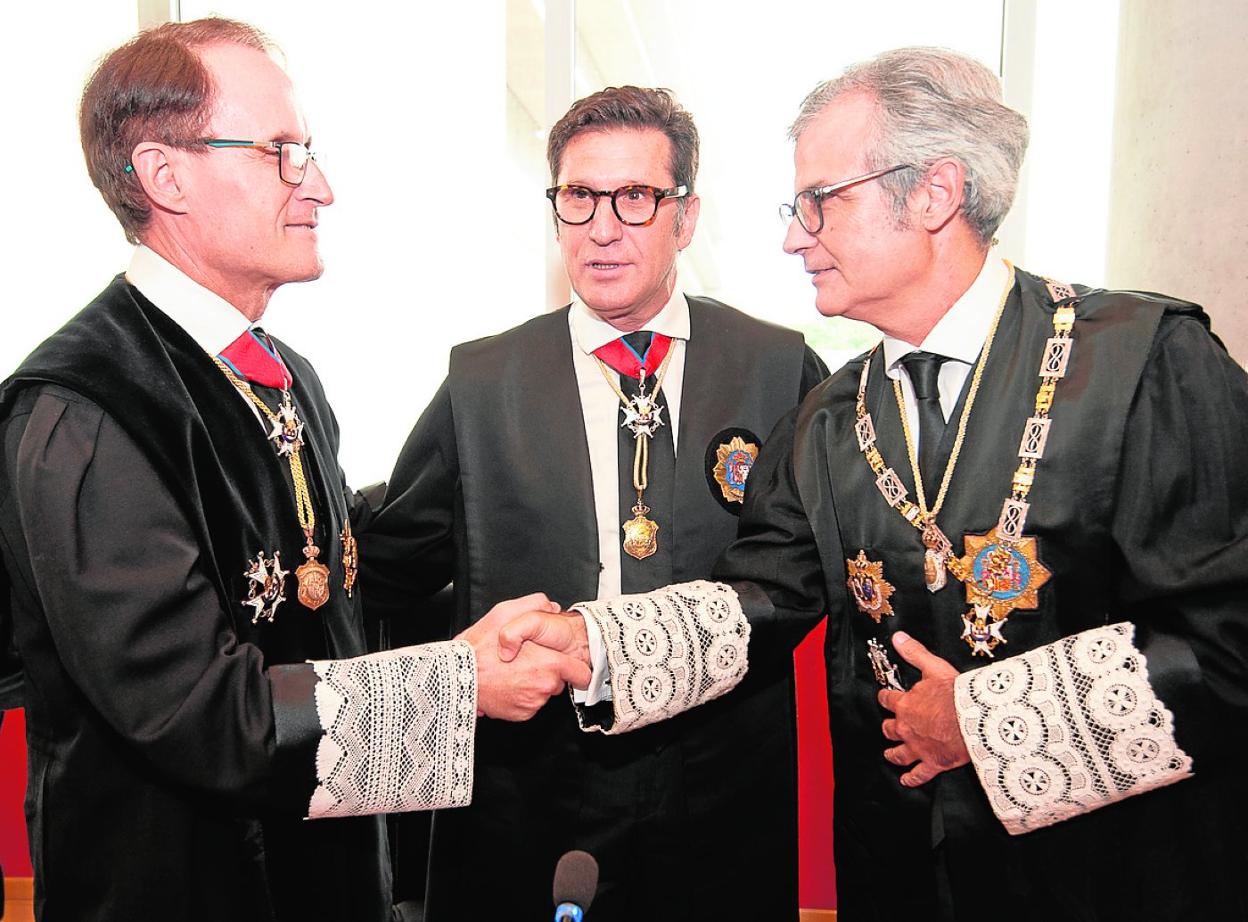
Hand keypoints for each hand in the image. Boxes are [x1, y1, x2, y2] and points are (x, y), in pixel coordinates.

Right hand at [457, 593, 591, 720]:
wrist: (457, 677)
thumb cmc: (480, 648)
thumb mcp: (507, 612)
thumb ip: (536, 604)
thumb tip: (552, 607)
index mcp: (549, 664)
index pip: (581, 673)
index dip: (576, 667)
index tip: (572, 666)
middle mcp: (544, 686)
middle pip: (558, 680)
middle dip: (547, 671)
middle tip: (527, 661)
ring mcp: (533, 703)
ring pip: (542, 692)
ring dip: (533, 683)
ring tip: (512, 671)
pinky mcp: (521, 714)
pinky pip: (529, 704)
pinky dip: (521, 696)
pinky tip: (507, 684)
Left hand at [877, 631, 969, 786]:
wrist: (975, 719)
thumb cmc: (956, 694)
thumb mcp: (934, 667)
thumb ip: (914, 653)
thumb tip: (898, 638)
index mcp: (906, 705)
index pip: (887, 700)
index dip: (886, 698)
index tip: (885, 698)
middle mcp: (907, 728)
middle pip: (890, 728)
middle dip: (889, 727)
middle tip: (888, 728)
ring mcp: (918, 747)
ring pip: (899, 753)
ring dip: (893, 754)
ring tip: (890, 755)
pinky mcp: (932, 763)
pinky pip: (919, 774)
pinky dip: (911, 779)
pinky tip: (906, 780)